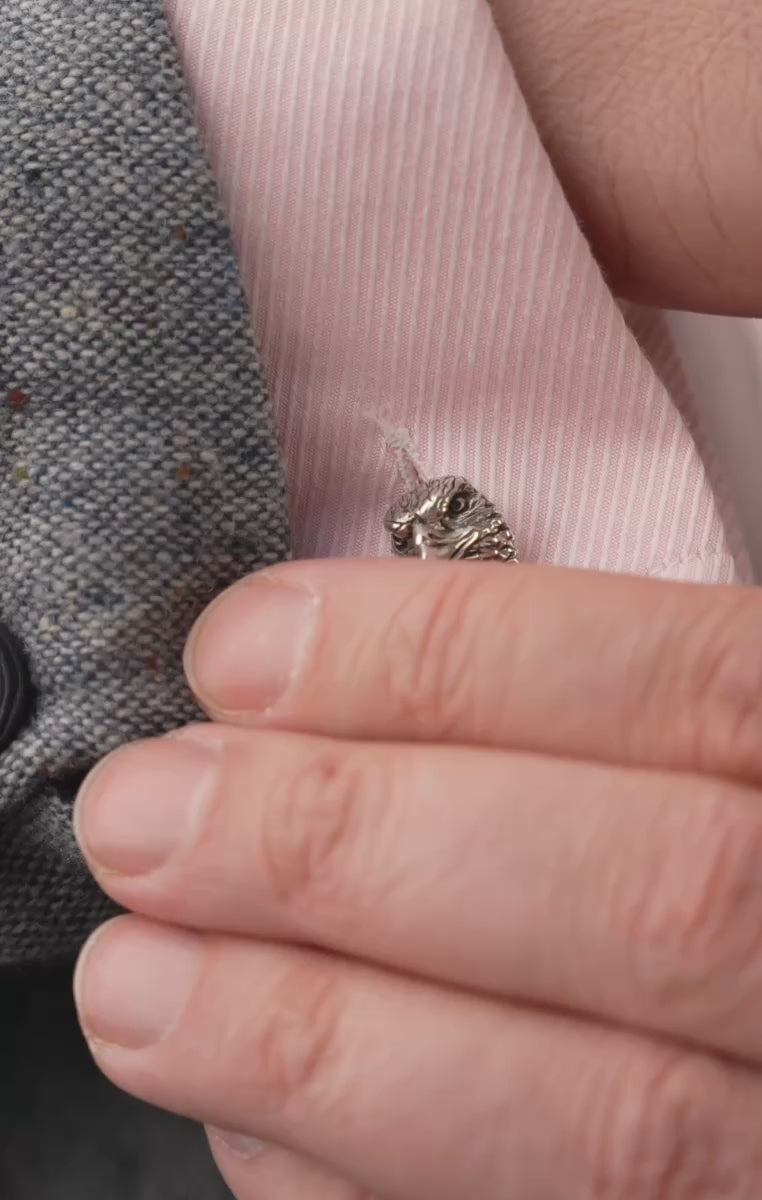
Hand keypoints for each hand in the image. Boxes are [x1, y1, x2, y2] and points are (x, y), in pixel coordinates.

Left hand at [73, 561, 761, 1197]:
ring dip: (319, 1044)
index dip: (450, 658)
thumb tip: (301, 674)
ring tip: (135, 983)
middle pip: (643, 899)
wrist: (760, 1001)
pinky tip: (249, 1118)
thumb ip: (569, 703)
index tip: (245, 650)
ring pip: (609, 1124)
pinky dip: (358, 1188)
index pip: (686, 688)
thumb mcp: (700, 743)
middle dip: (349, 846)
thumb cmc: (713, 835)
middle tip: (146, 816)